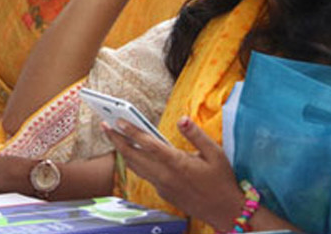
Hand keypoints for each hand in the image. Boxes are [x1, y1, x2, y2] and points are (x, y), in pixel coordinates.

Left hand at [103, 116, 244, 230]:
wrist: (225, 212)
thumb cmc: (222, 181)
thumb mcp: (215, 154)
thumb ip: (196, 135)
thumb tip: (182, 119)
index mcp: (177, 163)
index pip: (148, 144)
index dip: (131, 131)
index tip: (118, 120)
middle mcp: (165, 175)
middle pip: (133, 156)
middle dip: (116, 139)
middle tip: (104, 125)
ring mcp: (162, 185)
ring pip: (135, 166)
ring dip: (122, 150)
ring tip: (113, 136)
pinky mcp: (162, 192)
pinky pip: (144, 174)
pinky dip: (135, 162)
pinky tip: (133, 152)